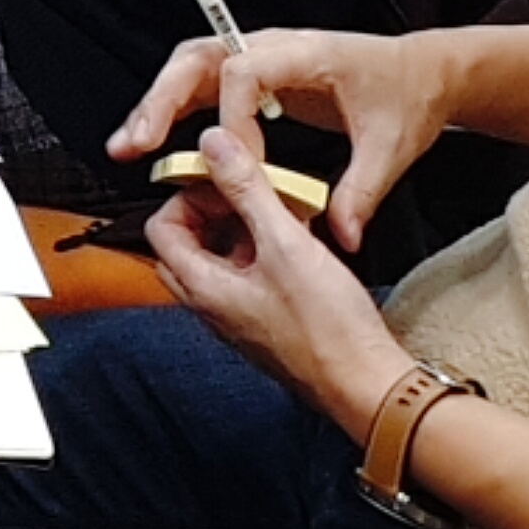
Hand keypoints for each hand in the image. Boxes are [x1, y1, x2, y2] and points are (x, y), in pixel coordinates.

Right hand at [110, 24, 458, 253]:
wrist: (419, 71)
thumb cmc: (405, 97)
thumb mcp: (392, 148)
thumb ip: (362, 192)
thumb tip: (340, 237)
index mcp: (309, 54)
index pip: (246, 71)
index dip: (233, 118)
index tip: (239, 165)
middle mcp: (275, 46)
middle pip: (199, 57)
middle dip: (163, 99)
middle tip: (139, 143)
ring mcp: (260, 55)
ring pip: (190, 66)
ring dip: (157, 103)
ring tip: (128, 145)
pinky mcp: (254, 74)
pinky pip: (202, 84)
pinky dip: (174, 109)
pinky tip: (152, 141)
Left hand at [140, 52, 410, 436]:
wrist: (367, 384)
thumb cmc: (328, 330)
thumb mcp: (285, 243)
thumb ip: (246, 190)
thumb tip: (213, 145)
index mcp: (203, 287)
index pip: (161, 227)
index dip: (187, 196)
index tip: (223, 178)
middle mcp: (213, 305)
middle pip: (190, 241)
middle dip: (216, 208)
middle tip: (250, 191)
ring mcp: (240, 316)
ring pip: (225, 256)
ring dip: (248, 226)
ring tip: (285, 210)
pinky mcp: (269, 320)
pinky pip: (254, 274)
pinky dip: (269, 248)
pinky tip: (304, 238)